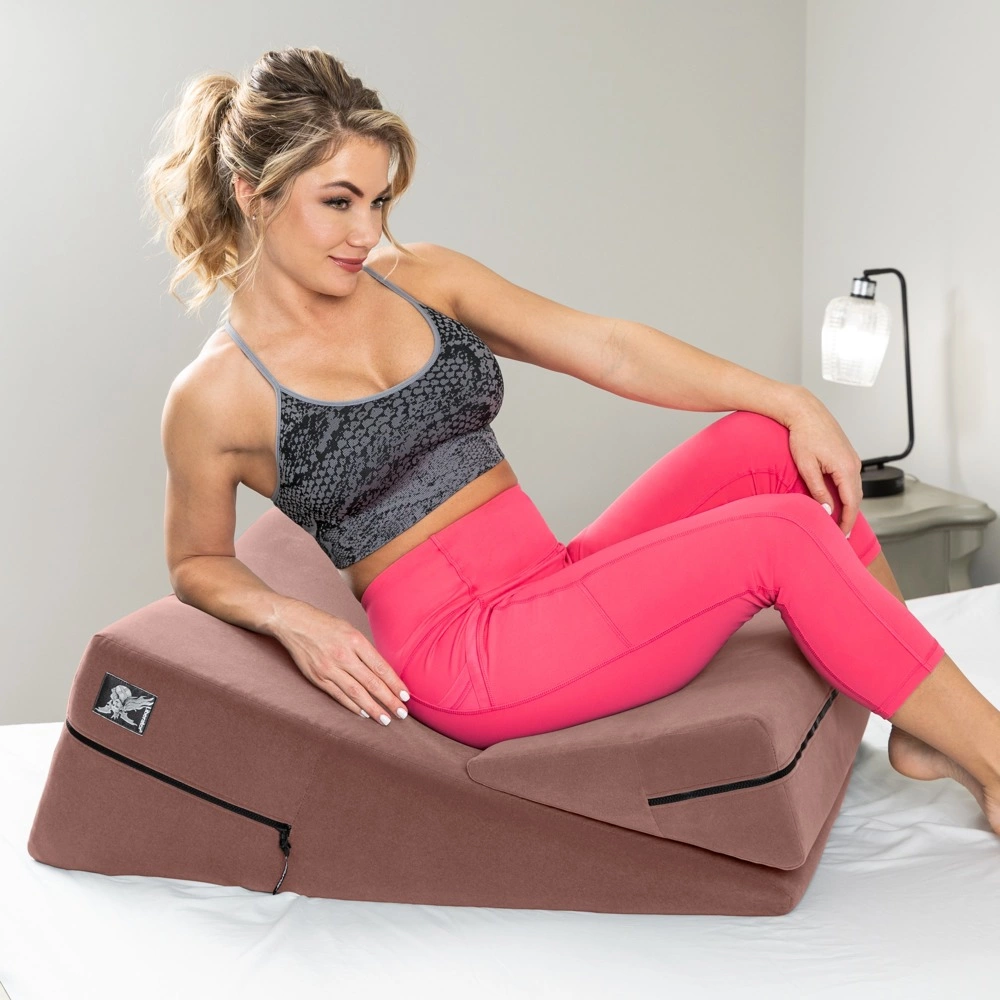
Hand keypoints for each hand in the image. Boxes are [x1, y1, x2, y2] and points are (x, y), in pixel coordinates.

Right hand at [275, 601, 409, 725]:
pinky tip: (364, 714)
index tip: (406, 696)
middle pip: (372, 682)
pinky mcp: (317, 677)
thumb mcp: (350, 630)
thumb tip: (382, 671)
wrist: (295, 623)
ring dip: (373, 708)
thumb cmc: (326, 625)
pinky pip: (338, 695)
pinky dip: (352, 706)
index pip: (381, 667)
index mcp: (355, 641)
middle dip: (389, 700)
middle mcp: (344, 655)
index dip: (395, 683)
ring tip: (386, 719)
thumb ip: (365, 650)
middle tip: (402, 714)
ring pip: (356, 693)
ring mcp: (330, 668)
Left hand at [782, 389, 862, 537]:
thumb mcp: (806, 467)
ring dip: (848, 505)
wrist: (805, 411)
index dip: (847, 521)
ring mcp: (853, 459)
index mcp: (846, 468)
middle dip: (849, 516)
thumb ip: (818, 490)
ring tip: (838, 520)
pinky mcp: (848, 455)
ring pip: (854, 488)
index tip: (841, 534)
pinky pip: (850, 479)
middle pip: (856, 498)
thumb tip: (826, 510)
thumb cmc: (803, 435)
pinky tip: (837, 500)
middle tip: (840, 533)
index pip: (851, 503)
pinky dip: (846, 492)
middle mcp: (855, 464)